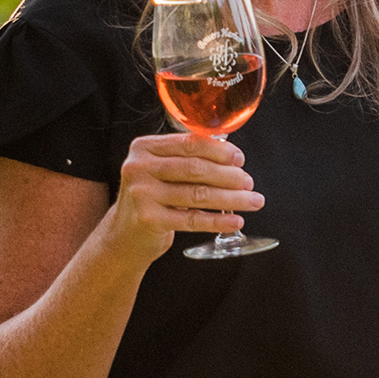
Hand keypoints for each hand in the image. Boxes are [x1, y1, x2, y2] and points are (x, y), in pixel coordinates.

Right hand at [103, 131, 261, 262]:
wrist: (125, 234)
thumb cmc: (153, 197)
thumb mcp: (161, 171)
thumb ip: (187, 158)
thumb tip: (232, 155)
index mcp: (144, 147)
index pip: (189, 143)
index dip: (219, 150)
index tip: (240, 159)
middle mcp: (139, 167)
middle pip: (195, 169)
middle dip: (229, 176)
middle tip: (249, 182)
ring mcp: (142, 194)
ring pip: (198, 194)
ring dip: (232, 199)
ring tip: (253, 201)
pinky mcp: (148, 219)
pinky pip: (192, 219)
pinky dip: (218, 220)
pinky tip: (237, 221)